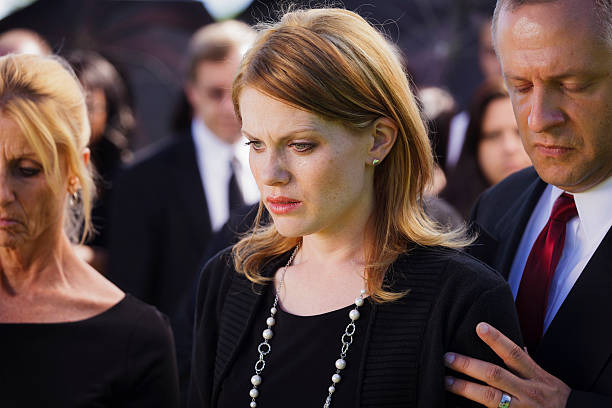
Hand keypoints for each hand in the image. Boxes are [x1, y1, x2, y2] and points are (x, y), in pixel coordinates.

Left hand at [444, 322, 570, 407]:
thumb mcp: (545, 376)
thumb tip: (516, 344)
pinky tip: (458, 405)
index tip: (480, 326)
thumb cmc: (555, 397)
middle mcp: (527, 391)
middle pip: (495, 375)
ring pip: (490, 398)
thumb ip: (527, 362)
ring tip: (446, 381)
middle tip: (447, 357)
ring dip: (465, 389)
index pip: (514, 353)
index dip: (497, 339)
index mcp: (535, 375)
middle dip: (469, 366)